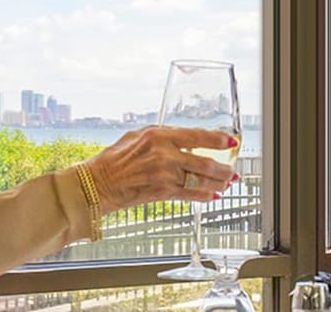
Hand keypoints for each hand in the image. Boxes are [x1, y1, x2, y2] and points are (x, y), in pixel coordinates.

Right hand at [85, 125, 238, 212]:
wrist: (98, 183)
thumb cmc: (114, 159)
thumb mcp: (137, 136)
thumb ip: (161, 135)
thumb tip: (182, 136)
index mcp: (159, 135)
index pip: (197, 136)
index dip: (218, 139)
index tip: (231, 141)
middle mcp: (165, 154)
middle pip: (205, 162)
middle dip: (224, 168)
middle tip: (232, 170)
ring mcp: (165, 175)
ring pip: (202, 180)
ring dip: (219, 183)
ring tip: (228, 182)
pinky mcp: (163, 193)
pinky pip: (191, 195)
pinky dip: (205, 196)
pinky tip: (214, 195)